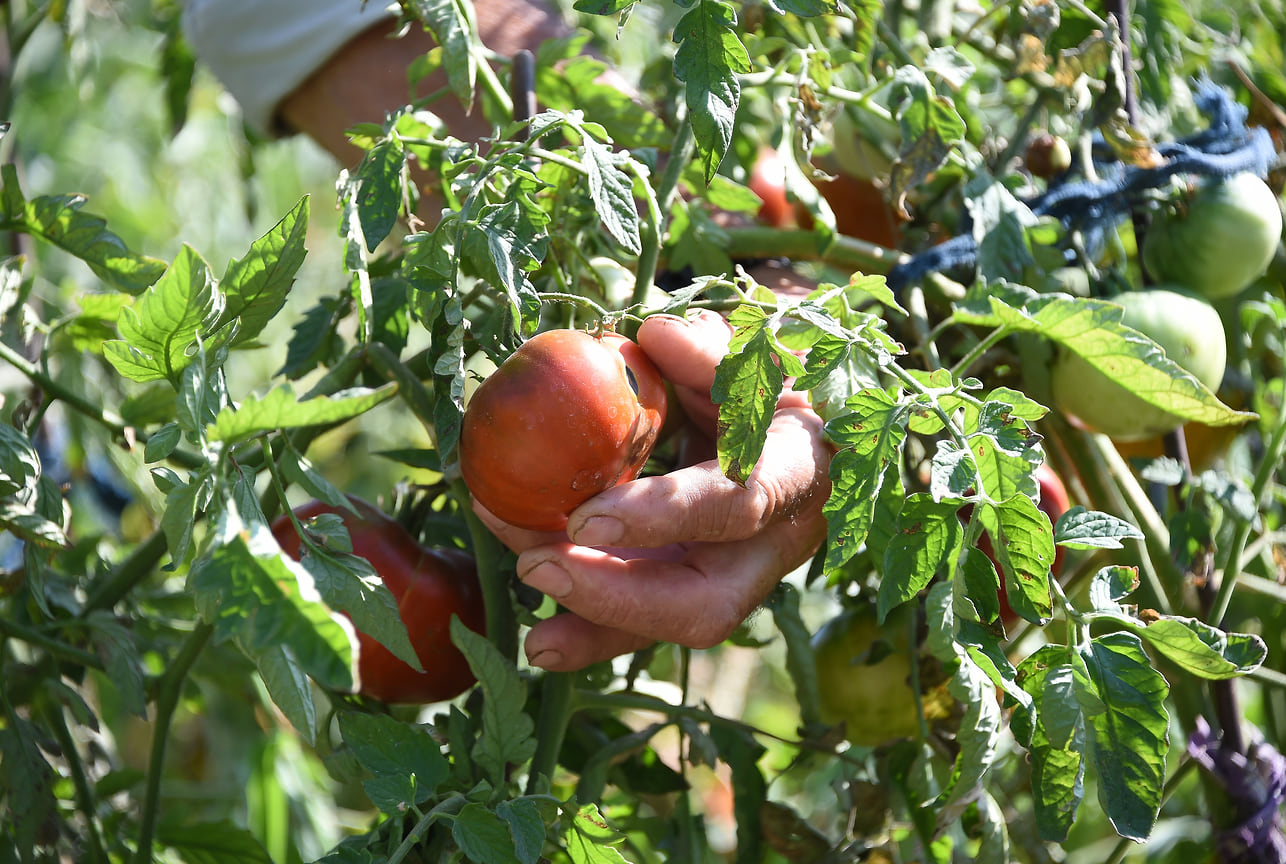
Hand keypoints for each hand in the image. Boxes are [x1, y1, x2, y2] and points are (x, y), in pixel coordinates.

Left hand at [476, 309, 832, 671]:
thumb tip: (655, 338)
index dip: (665, 515)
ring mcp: (734, 576)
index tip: (587, 516)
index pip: (736, 503)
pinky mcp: (696, 587)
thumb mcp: (755, 353)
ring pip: (668, 625)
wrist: (798, 423)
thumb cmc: (772, 380)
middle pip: (705, 603)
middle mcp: (773, 544)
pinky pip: (647, 623)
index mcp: (798, 473)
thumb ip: (710, 349)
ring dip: (589, 620)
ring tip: (523, 596)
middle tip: (536, 567)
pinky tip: (541, 639)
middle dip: (615, 597)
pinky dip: (591, 630)